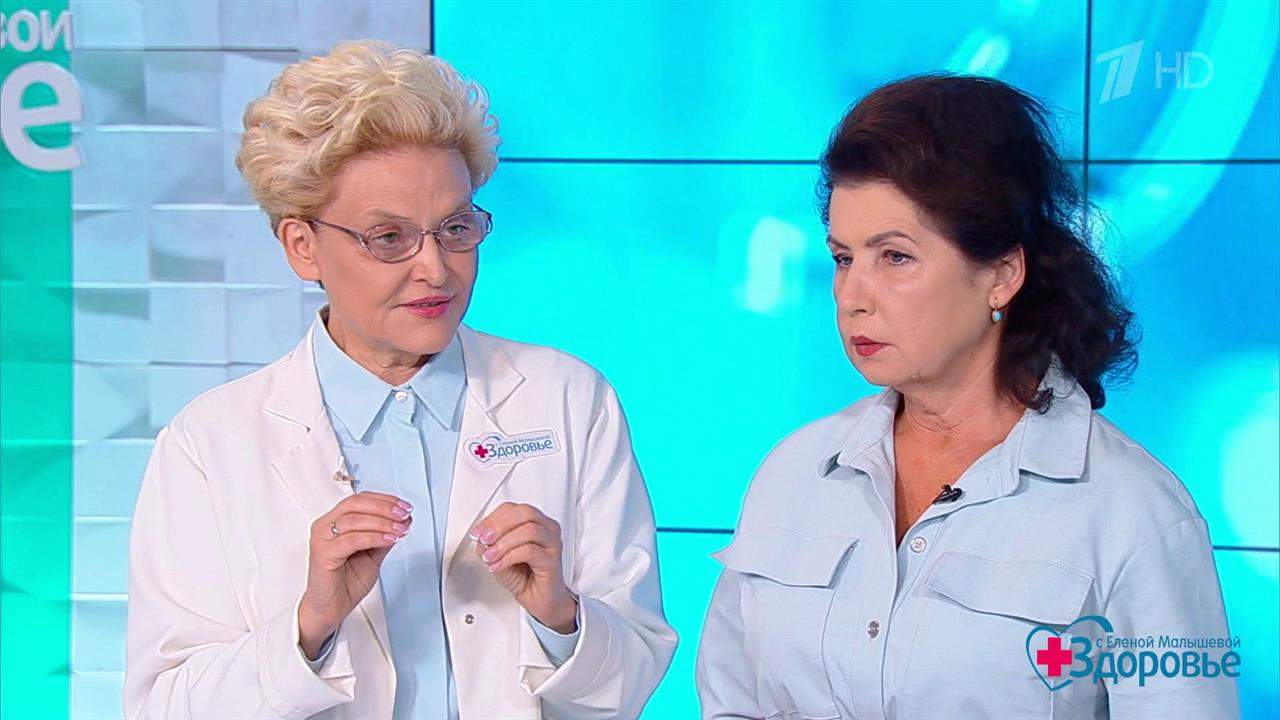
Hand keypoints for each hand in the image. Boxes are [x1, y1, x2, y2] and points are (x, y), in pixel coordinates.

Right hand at [298, 491, 412, 658]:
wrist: (330, 609)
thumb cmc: (345, 583)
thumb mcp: (372, 555)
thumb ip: (383, 537)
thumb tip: (401, 521)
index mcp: (334, 522)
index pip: (360, 500)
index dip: (384, 500)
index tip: (404, 507)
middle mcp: (325, 527)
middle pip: (356, 504)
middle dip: (385, 507)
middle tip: (404, 514)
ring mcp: (322, 539)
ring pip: (355, 519)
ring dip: (383, 522)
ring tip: (400, 528)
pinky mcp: (323, 553)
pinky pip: (352, 539)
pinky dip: (374, 537)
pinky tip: (389, 539)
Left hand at [471, 502, 576, 633]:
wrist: (540, 601)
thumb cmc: (525, 577)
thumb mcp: (500, 557)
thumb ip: (490, 545)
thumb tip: (481, 540)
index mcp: (536, 523)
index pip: (513, 509)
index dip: (492, 518)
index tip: (478, 532)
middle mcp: (547, 530)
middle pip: (524, 513)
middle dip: (499, 525)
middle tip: (484, 539)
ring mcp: (551, 544)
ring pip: (529, 530)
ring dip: (503, 543)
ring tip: (491, 556)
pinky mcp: (552, 560)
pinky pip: (529, 551)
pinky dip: (509, 557)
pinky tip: (499, 565)